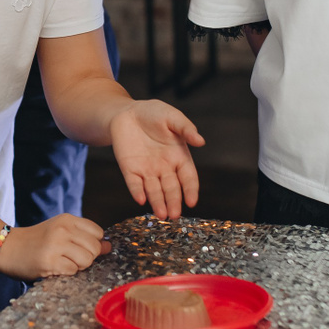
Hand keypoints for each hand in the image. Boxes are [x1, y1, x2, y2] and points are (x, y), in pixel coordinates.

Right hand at [0, 213, 107, 278]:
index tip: (80, 248)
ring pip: (87, 260)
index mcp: (67, 219)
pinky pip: (73, 271)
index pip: (98, 233)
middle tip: (70, 257)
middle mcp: (63, 229)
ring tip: (63, 262)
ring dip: (78, 266)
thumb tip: (108, 246)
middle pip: (95, 248)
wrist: (7, 248)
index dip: (93, 244)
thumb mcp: (60, 231)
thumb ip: (84, 237)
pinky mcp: (49, 261)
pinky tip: (55, 267)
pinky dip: (67, 273)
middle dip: (87, 257)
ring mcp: (56, 245)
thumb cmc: (36, 241)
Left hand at [108, 100, 203, 219]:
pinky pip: (134, 183)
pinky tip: (140, 199)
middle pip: (171, 188)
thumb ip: (186, 129)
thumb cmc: (154, 114)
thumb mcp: (172, 117)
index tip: (192, 202)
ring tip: (161, 215)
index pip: (188, 177)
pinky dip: (137, 191)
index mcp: (179, 157)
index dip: (190, 190)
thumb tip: (201, 141)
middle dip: (173, 201)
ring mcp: (147, 171)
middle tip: (175, 215)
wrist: (127, 112)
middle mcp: (165, 168)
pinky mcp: (130, 170)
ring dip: (158, 202)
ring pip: (154, 190)